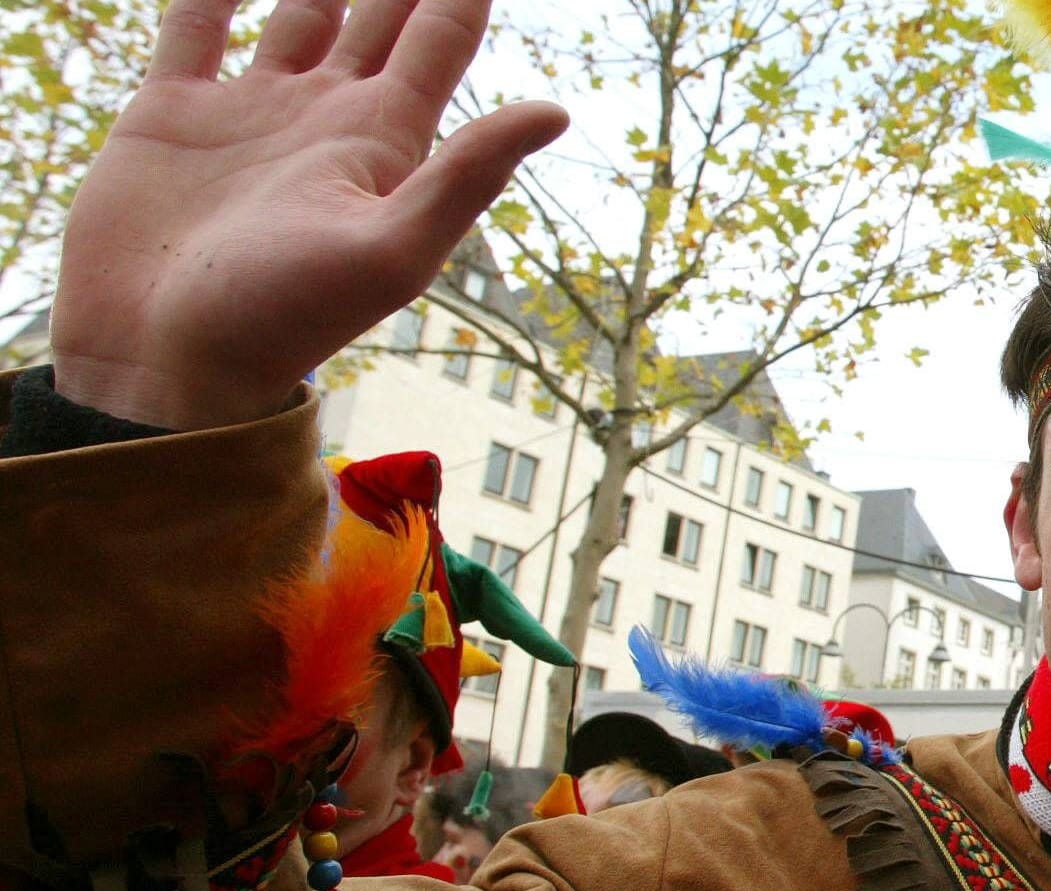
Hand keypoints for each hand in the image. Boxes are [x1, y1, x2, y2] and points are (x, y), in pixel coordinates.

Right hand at [49, 0, 567, 429]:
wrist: (162, 365)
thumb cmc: (280, 320)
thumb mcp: (390, 251)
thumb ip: (467, 176)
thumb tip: (557, 108)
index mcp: (382, 139)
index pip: (440, 35)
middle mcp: (324, 115)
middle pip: (380, 12)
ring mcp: (250, 111)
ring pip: (298, 9)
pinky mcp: (171, 116)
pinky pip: (196, 26)